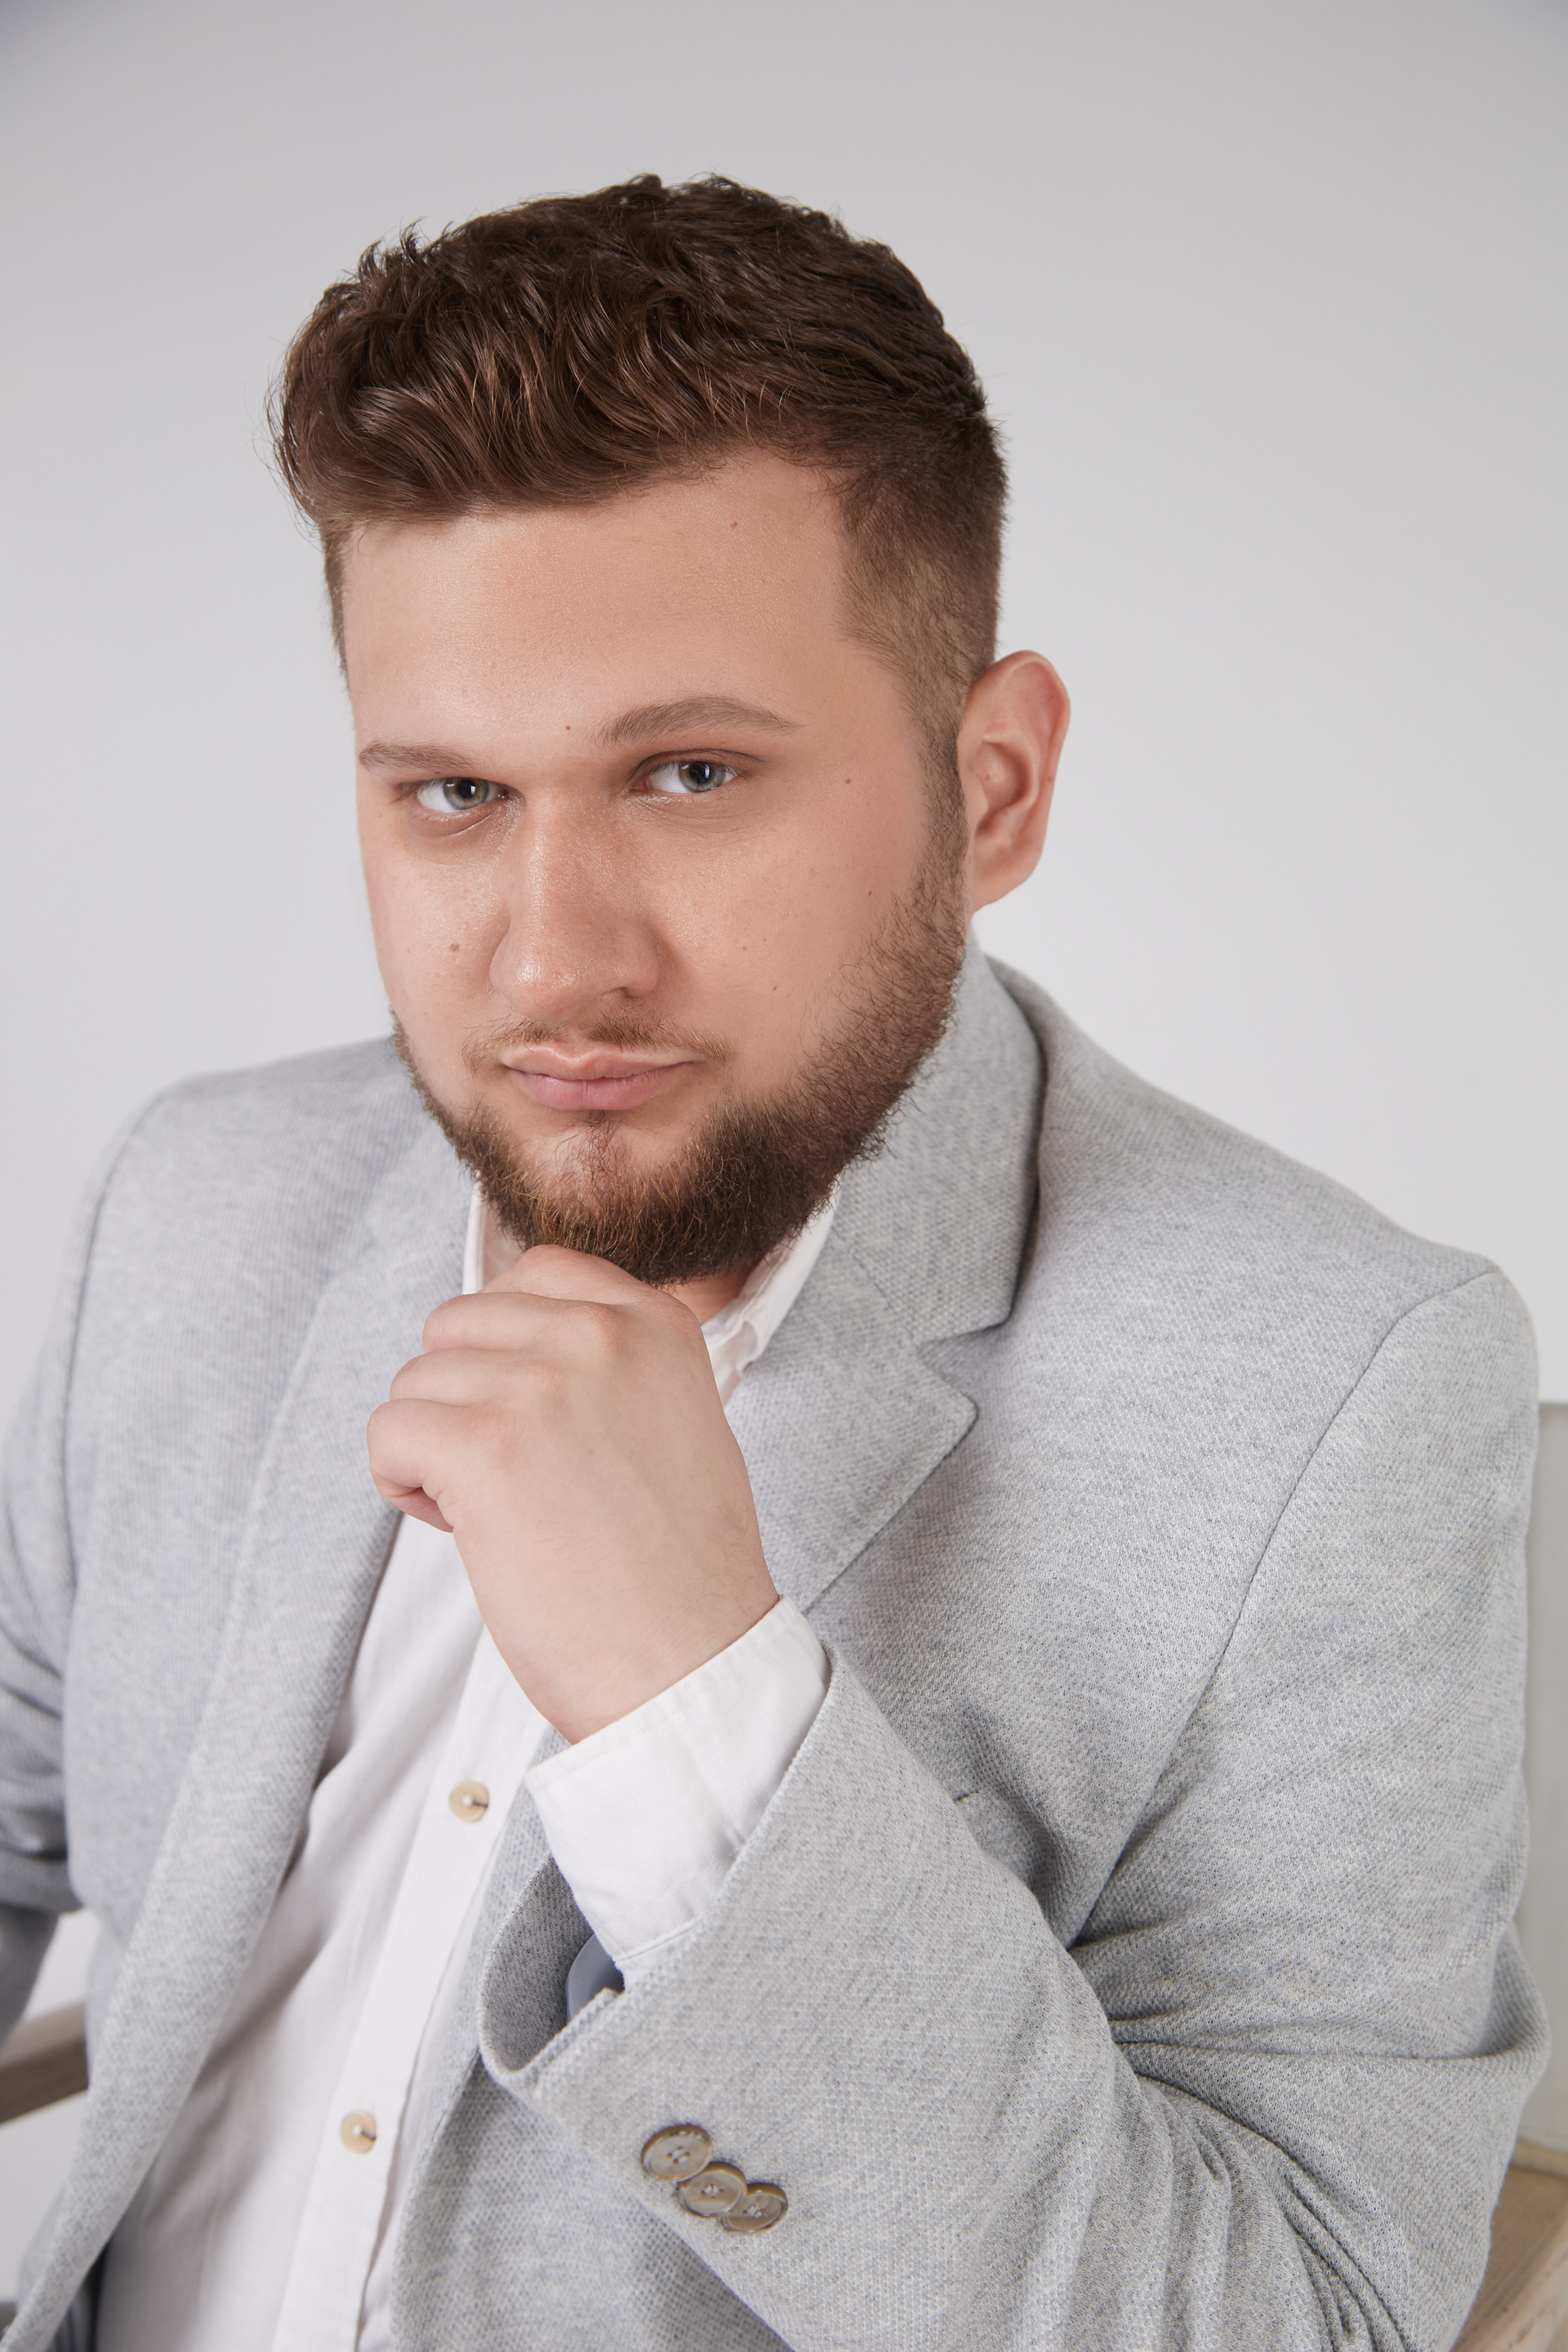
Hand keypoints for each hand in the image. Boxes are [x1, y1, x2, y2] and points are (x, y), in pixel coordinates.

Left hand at [367, 1246, 777, 1740]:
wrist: (692, 1662)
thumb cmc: (680, 1569)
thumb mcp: (678, 1420)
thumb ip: (611, 1365)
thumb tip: (519, 1346)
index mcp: (654, 1323)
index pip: (535, 1272)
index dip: (504, 1345)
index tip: (526, 1411)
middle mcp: (599, 1336)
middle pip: (458, 1324)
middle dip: (462, 1398)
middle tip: (510, 1475)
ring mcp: (539, 1386)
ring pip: (415, 1382)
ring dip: (433, 1448)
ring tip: (496, 1510)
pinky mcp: (483, 1447)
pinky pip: (388, 1433)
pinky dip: (403, 1485)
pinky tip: (461, 1526)